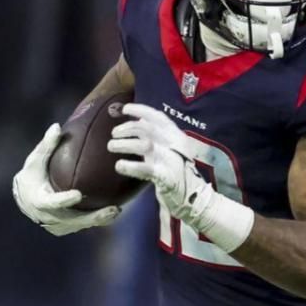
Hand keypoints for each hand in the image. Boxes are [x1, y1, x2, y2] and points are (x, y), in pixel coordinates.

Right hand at [13, 124, 122, 235]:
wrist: (26, 198)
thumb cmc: (32, 175)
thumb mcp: (35, 160)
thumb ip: (46, 146)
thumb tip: (56, 126)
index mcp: (39, 201)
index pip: (52, 203)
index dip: (64, 200)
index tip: (78, 195)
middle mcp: (49, 217)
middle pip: (74, 220)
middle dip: (94, 216)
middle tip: (113, 208)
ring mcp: (59, 226)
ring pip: (82, 224)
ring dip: (99, 219)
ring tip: (117, 210)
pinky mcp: (67, 228)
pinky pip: (84, 224)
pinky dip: (97, 219)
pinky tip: (114, 211)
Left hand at [106, 104, 205, 218]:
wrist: (194, 196)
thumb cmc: (177, 171)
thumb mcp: (169, 148)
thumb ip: (156, 135)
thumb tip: (139, 120)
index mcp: (176, 135)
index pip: (158, 117)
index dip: (141, 110)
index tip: (125, 109)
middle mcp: (174, 144)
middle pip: (147, 128)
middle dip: (127, 128)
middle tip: (113, 134)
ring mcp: (170, 160)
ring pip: (143, 145)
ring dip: (124, 144)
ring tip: (111, 146)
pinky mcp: (165, 177)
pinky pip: (145, 169)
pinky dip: (130, 166)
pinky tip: (119, 165)